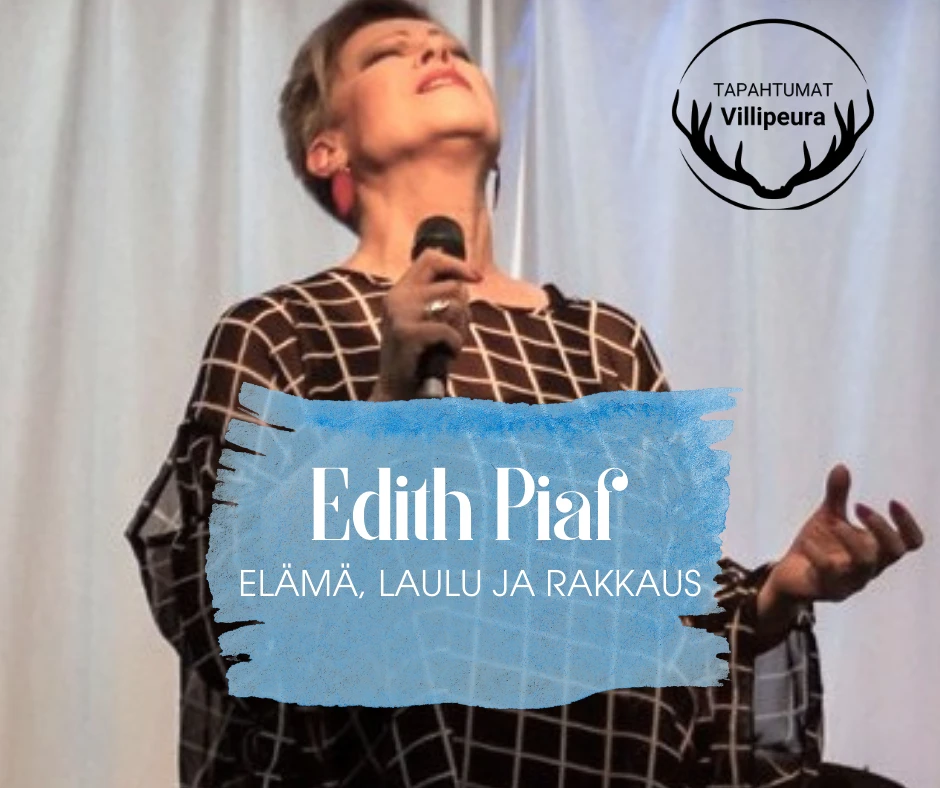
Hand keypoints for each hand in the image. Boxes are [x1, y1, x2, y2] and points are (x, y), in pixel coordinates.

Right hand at [369, 252, 479, 401]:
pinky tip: (445, 356)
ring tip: (447, 345)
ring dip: (460, 328)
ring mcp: (400, 313)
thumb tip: (468, 279)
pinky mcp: (406, 332)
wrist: (397, 393)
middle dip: (464, 310)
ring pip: (454, 305)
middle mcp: (397, 297)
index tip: (477, 278)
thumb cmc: (419, 359)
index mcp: (400, 291)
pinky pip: (448, 329)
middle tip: (454, 332)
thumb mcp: (427, 322)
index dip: (457, 264)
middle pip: (452, 285)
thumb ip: (440, 300)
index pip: (430, 258)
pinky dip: (455, 344)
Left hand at [757, 464, 924, 635]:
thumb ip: (836, 495)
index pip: (910, 543)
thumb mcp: (828, 518)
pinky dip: (818, 554)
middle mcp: (870, 567)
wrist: (789, 575)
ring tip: (835, 524)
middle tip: (859, 507)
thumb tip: (841, 466)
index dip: (907, 524)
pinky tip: (807, 542)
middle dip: (881, 527)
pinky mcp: (829, 589)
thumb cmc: (817, 547)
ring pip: (865, 564)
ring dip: (852, 539)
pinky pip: (829, 573)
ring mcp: (851, 581)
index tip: (892, 501)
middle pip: (894, 552)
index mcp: (876, 550)